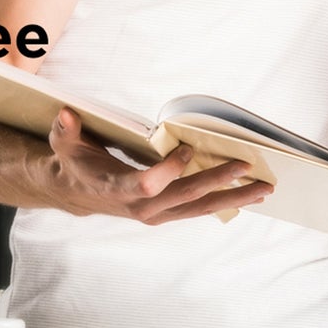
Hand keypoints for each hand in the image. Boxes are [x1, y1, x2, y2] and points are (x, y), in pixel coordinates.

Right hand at [46, 108, 273, 223]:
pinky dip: (226, 201)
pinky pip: (200, 208)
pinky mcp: (168, 212)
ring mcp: (157, 213)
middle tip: (246, 167)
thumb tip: (67, 114)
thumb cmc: (74, 162)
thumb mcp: (64, 143)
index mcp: (116, 188)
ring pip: (199, 208)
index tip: (188, 149)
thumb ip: (65, 129)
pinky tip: (251, 194)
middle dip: (217, 181)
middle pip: (185, 196)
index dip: (168, 170)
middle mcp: (141, 206)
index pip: (146, 184)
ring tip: (264, 189)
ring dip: (233, 198)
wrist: (77, 193)